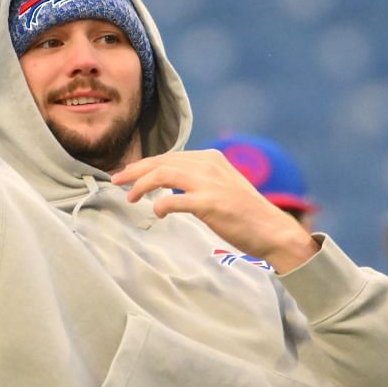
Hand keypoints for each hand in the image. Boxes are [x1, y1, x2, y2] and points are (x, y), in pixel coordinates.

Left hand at [111, 150, 320, 273]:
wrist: (271, 229)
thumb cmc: (244, 213)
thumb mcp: (222, 185)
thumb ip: (198, 179)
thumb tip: (169, 183)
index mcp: (210, 158)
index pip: (169, 157)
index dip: (144, 165)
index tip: (127, 174)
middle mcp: (209, 165)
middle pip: (161, 162)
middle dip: (135, 171)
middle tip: (116, 181)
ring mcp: (209, 183)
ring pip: (163, 175)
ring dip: (141, 185)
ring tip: (129, 198)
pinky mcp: (210, 203)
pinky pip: (173, 200)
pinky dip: (160, 204)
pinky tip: (156, 212)